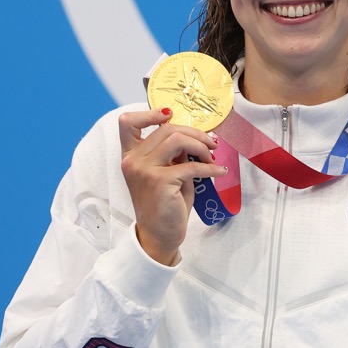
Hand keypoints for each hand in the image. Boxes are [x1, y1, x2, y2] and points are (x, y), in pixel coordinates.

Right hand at [118, 108, 226, 264]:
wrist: (159, 234)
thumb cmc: (164, 203)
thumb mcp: (165, 172)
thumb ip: (172, 153)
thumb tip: (193, 136)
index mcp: (130, 155)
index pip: (127, 122)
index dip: (149, 113)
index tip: (170, 115)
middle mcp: (132, 160)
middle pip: (167, 129)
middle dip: (195, 133)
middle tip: (211, 143)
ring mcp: (144, 170)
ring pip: (178, 140)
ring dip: (201, 146)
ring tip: (212, 157)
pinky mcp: (160, 181)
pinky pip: (191, 165)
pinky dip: (210, 167)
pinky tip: (220, 171)